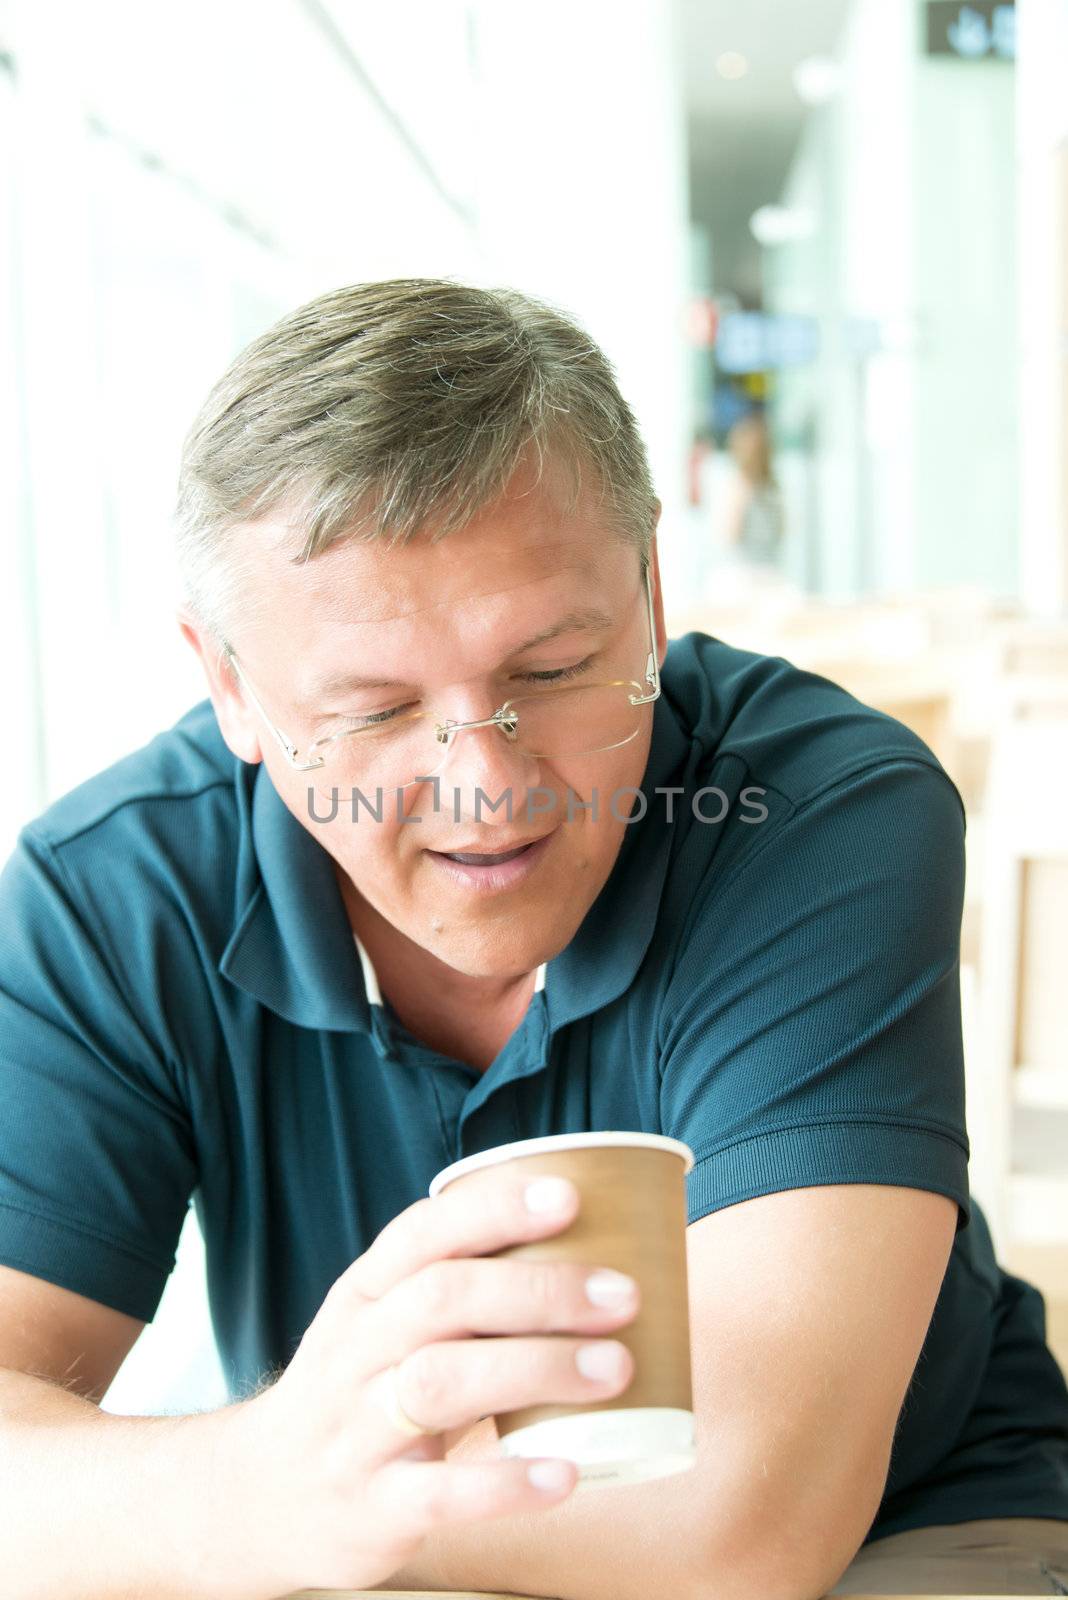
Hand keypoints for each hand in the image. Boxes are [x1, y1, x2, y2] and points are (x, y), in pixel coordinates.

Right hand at [218, 1168, 640, 1597]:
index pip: (422, 1234)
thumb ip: (461, 1289)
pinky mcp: (369, 1508)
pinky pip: (438, 1493)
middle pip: (441, 1299)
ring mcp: (354, 1431)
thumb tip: (590, 1245)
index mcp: (363, 1294)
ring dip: (536, 1368)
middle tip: (624, 1295)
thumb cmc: (358, 1392)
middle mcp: (353, 1352)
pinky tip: (567, 1474)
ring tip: (616, 1369)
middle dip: (539, 1290)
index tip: (570, 1198)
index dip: (495, 1210)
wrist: (258, 1496)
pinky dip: (506, 1483)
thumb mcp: (383, 1325)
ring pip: (440, 1383)